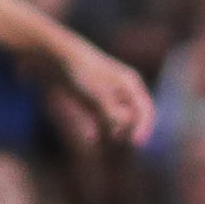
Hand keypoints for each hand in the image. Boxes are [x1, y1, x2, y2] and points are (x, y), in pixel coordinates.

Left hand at [31, 33, 155, 146]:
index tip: (136, 143)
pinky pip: (104, 123)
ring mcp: (111, 99)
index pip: (145, 110)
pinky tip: (90, 137)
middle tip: (112, 138)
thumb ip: (112, 113)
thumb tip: (121, 130)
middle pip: (134, 119)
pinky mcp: (97, 104)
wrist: (59, 60)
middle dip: (127, 131)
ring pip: (119, 123)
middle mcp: (124, 92)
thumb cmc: (82, 73)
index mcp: (131, 85)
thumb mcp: (99, 94)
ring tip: (100, 136)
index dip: (143, 128)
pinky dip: (100, 130)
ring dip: (113, 132)